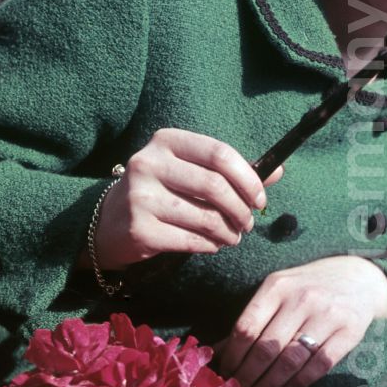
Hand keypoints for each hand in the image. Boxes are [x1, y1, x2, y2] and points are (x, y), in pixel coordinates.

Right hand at [90, 127, 282, 270]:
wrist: (107, 221)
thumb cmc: (161, 190)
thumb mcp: (190, 171)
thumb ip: (232, 170)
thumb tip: (278, 170)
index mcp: (166, 141)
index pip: (219, 154)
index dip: (248, 178)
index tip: (260, 199)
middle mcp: (149, 163)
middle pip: (215, 186)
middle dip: (241, 209)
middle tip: (248, 223)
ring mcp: (141, 197)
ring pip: (205, 217)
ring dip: (228, 232)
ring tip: (232, 236)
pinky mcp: (139, 230)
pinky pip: (190, 240)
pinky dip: (210, 245)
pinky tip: (213, 245)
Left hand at [219, 256, 386, 386]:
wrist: (358, 276)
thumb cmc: (308, 287)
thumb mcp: (278, 292)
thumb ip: (251, 320)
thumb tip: (215, 353)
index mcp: (278, 285)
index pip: (246, 328)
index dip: (232, 358)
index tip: (225, 376)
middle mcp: (302, 298)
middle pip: (266, 348)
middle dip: (246, 379)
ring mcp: (328, 314)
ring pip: (290, 361)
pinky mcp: (350, 331)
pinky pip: (319, 365)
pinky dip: (298, 383)